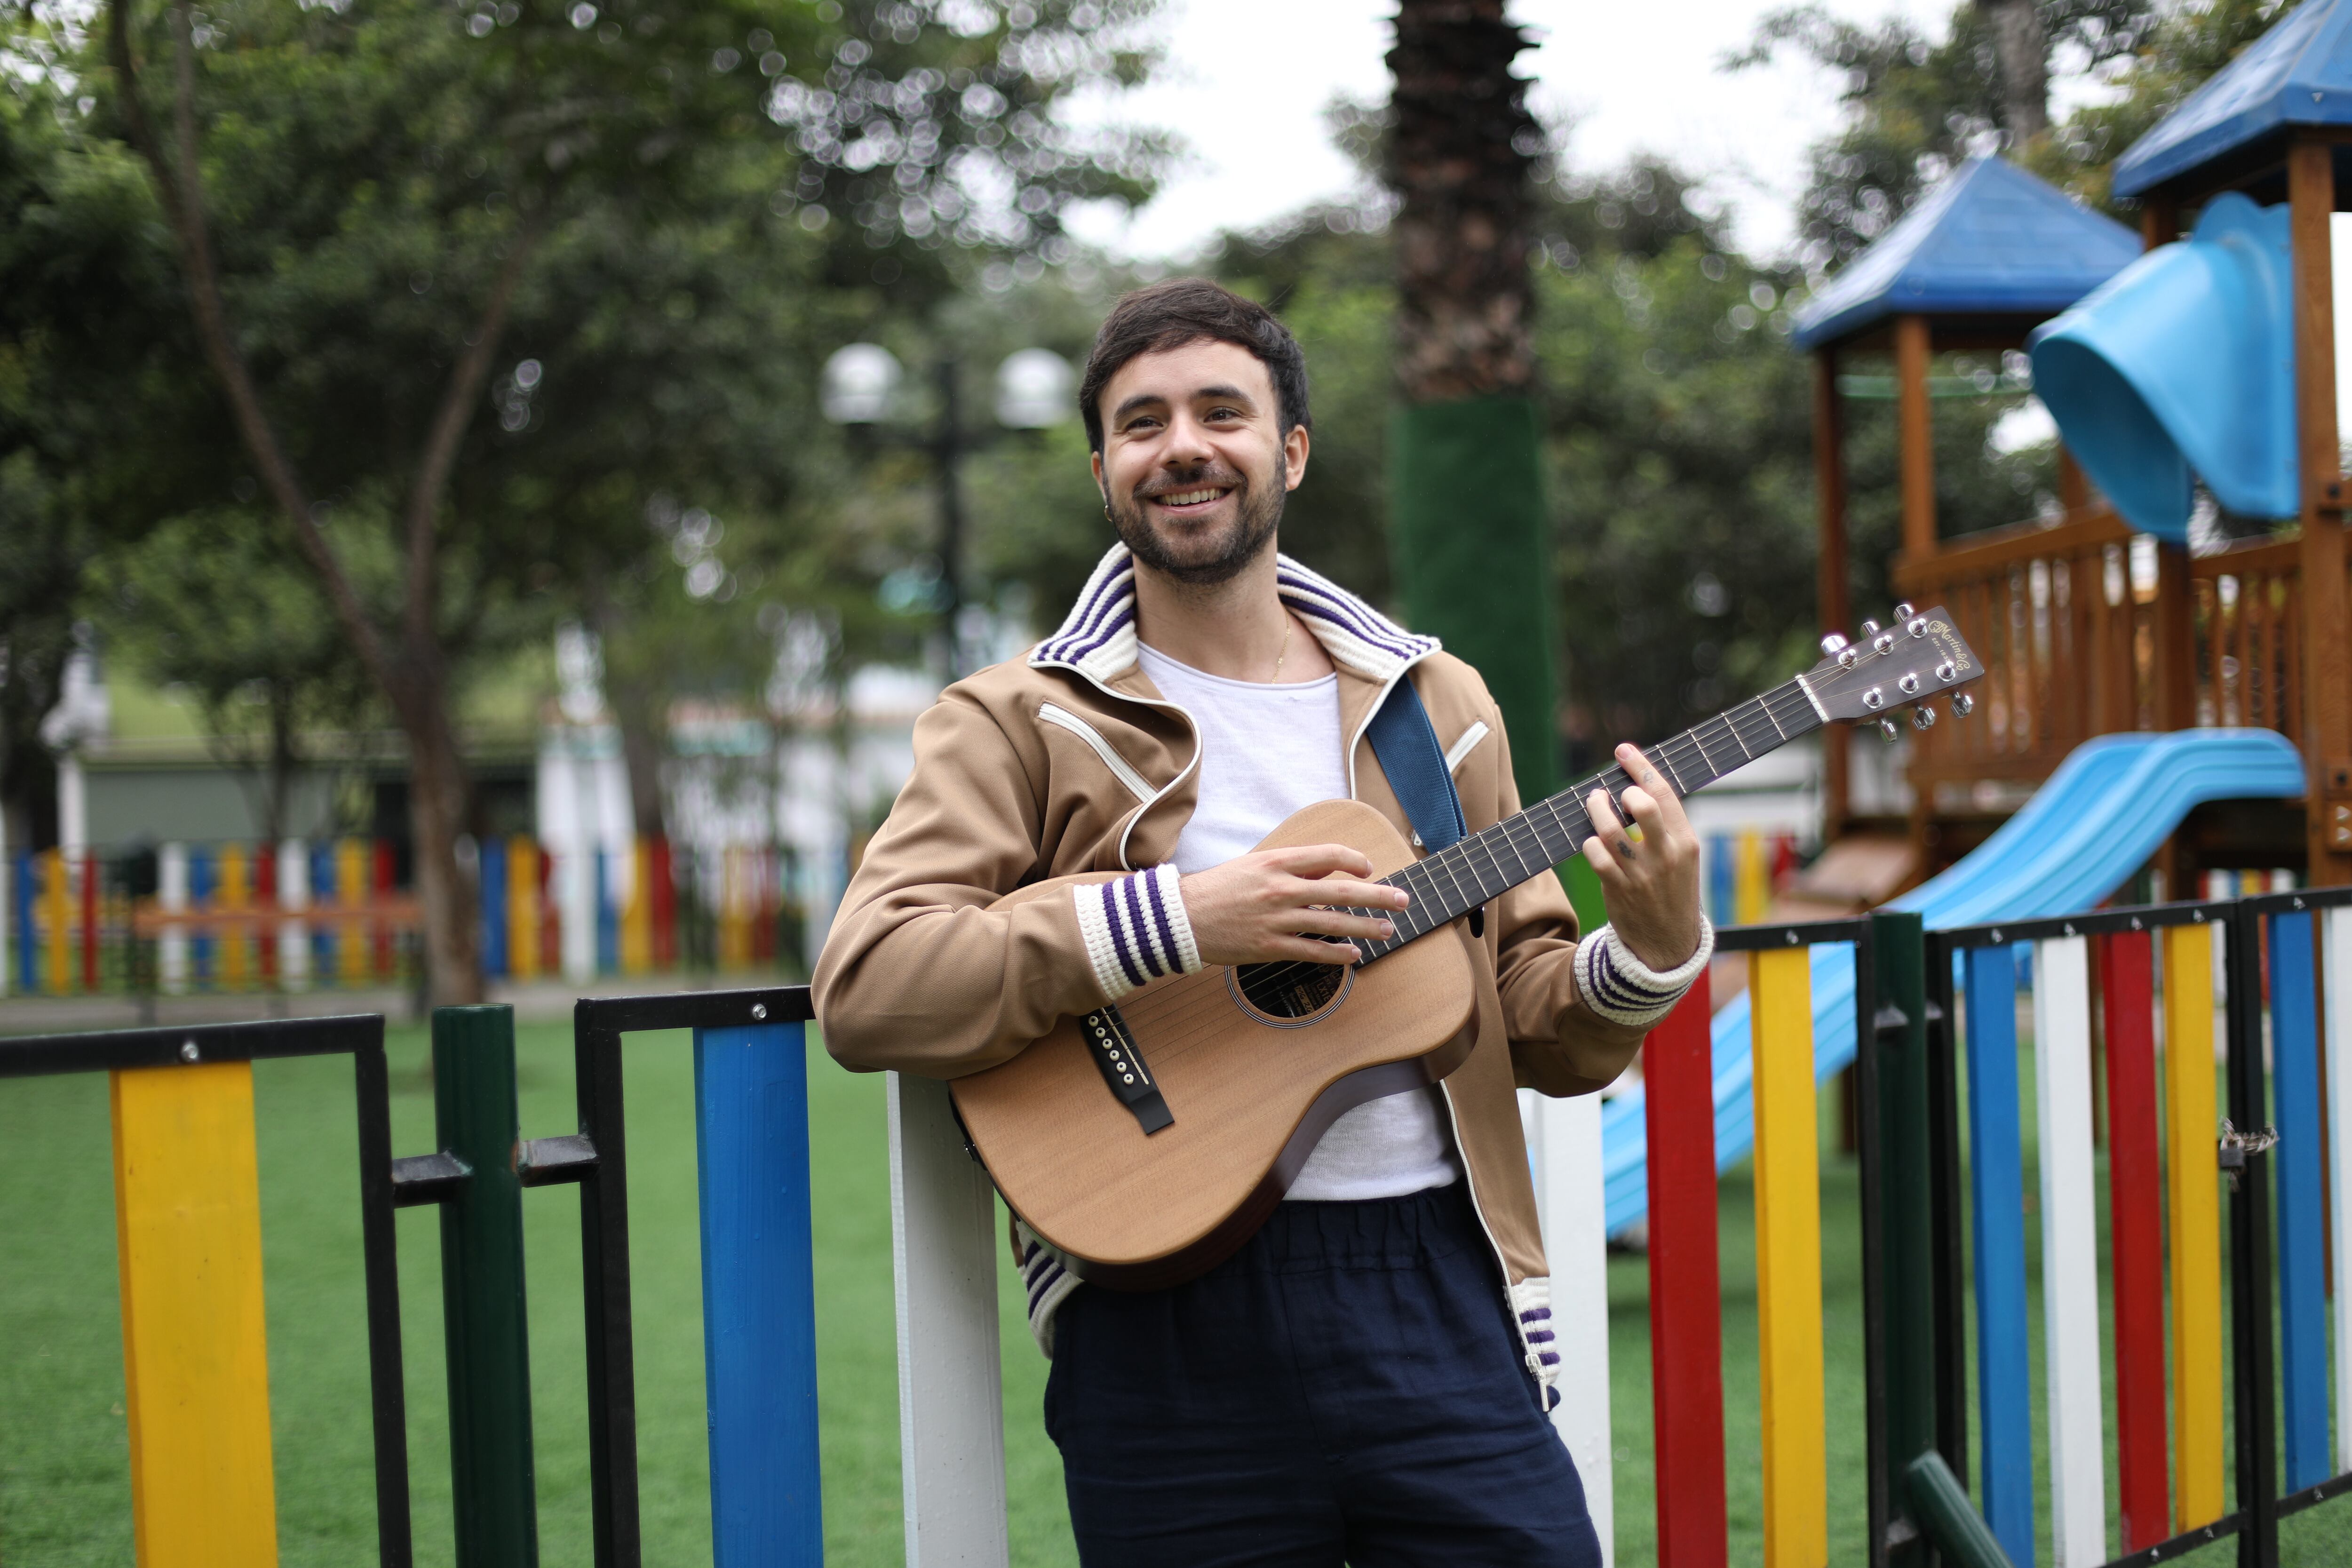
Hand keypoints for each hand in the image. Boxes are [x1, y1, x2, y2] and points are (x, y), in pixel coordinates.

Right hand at [1180, 844, 1409, 967]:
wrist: (1181, 917)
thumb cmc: (1218, 889)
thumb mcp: (1255, 865)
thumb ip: (1293, 866)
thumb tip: (1330, 870)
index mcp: (1277, 862)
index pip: (1329, 855)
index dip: (1356, 861)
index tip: (1371, 869)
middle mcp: (1281, 889)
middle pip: (1342, 891)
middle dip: (1378, 896)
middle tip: (1403, 899)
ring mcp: (1277, 920)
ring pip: (1333, 924)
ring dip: (1366, 928)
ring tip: (1388, 930)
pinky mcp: (1269, 947)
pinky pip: (1313, 952)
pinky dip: (1338, 954)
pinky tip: (1355, 955)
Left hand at [1583, 743, 1703, 971]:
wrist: (1669, 943)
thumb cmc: (1672, 890)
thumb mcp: (1681, 857)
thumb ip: (1665, 826)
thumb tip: (1634, 787)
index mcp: (1686, 842)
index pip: (1663, 794)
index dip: (1641, 767)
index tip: (1623, 751)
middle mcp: (1666, 856)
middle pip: (1642, 807)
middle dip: (1622, 791)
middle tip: (1613, 791)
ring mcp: (1642, 874)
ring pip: (1610, 830)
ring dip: (1597, 811)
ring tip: (1594, 803)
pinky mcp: (1619, 889)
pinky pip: (1596, 856)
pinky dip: (1589, 844)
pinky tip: (1591, 842)